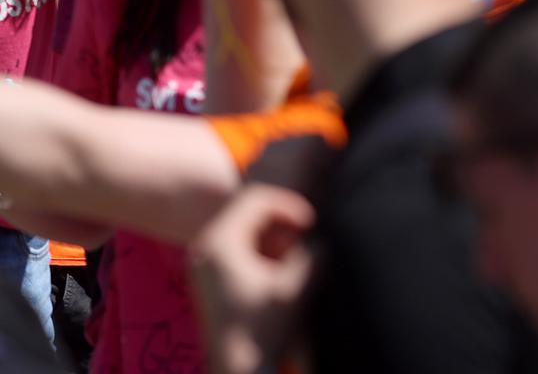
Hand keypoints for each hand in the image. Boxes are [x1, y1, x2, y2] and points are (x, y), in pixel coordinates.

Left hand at [190, 182, 314, 373]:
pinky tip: (277, 268)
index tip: (311, 223)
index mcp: (220, 242)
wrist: (237, 369)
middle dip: (280, 217)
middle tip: (305, 234)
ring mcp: (201, 263)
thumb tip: (317, 240)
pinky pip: (235, 244)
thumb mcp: (296, 287)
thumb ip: (311, 253)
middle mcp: (204, 247)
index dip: (289, 204)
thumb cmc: (263, 328)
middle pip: (246, 208)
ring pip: (241, 226)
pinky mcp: (206, 278)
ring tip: (292, 253)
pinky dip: (260, 247)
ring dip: (271, 232)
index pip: (256, 199)